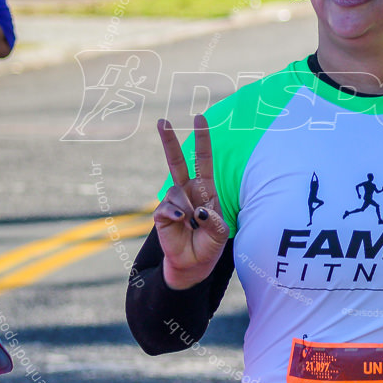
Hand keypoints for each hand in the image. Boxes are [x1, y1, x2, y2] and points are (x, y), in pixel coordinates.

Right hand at [154, 115, 229, 289]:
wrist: (193, 264)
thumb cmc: (209, 244)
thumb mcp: (221, 231)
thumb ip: (214, 219)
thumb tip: (196, 209)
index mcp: (205, 189)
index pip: (203, 160)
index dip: (202, 139)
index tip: (200, 117)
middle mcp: (187, 191)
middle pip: (176, 161)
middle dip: (168, 140)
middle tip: (161, 120)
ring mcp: (173, 202)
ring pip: (175, 191)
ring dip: (187, 207)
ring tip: (192, 222)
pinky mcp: (161, 215)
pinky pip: (166, 208)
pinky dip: (176, 215)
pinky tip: (180, 222)